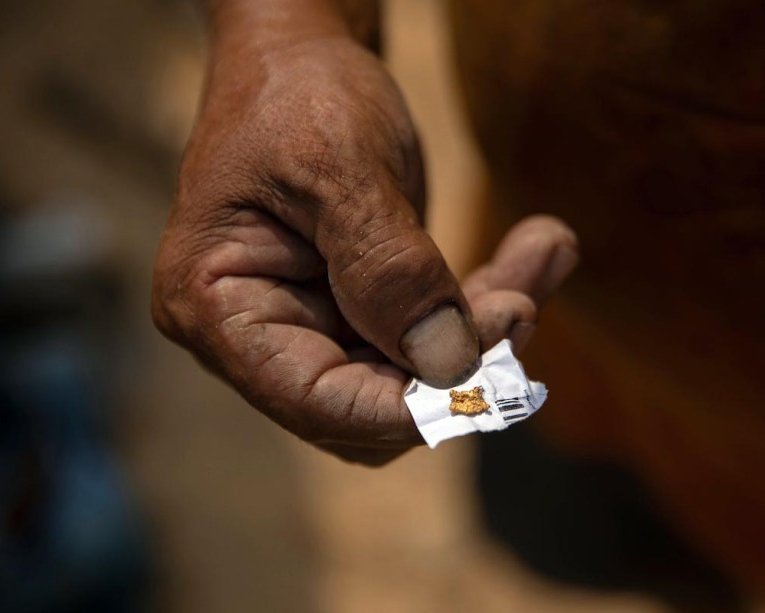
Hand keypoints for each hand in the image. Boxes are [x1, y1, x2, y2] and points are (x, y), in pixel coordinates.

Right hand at [152, 36, 577, 463]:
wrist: (299, 55)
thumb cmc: (297, 93)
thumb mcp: (339, 164)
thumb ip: (388, 267)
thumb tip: (448, 365)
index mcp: (219, 308)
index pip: (318, 401)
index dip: (409, 405)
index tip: (495, 371)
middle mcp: (260, 333)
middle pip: (373, 401)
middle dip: (460, 363)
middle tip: (524, 299)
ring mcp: (311, 324)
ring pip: (415, 375)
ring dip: (489, 328)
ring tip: (545, 250)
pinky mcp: (359, 309)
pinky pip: (432, 336)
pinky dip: (487, 302)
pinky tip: (539, 248)